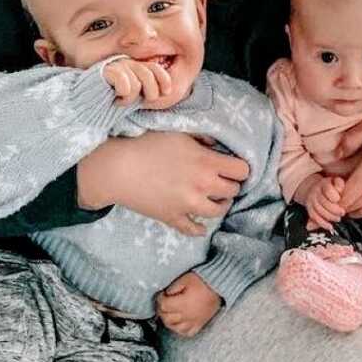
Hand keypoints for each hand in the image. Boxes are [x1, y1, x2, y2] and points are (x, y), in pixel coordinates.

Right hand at [76, 132, 248, 235]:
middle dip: (231, 184)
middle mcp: (202, 186)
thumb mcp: (179, 133)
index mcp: (206, 163)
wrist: (119, 168)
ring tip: (214, 197)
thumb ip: (203, 138)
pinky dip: (199, 226)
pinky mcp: (173, 218)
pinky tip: (199, 220)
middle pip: (233, 191)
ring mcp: (188, 205)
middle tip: (223, 180)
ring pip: (218, 211)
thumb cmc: (147, 144)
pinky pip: (194, 229)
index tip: (233, 166)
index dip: (240, 167)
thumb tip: (217, 145)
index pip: (242, 171)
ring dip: (219, 204)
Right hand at [103, 58, 171, 106]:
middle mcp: (127, 63)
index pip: (156, 68)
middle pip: (149, 76)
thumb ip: (148, 89)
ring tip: (122, 100)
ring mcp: (116, 65)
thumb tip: (168, 91)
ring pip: (137, 84)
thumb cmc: (110, 100)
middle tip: (139, 101)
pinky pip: (125, 85)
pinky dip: (123, 96)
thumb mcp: (134, 95)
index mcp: (135, 66)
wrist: (84, 103)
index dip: (164, 81)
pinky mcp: (105, 70)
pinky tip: (115, 98)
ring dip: (131, 99)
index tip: (165, 92)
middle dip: (149, 93)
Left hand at [156, 272, 221, 336]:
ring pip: (174, 328)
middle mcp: (187, 315)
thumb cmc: (203, 281)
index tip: (161, 294)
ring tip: (168, 312)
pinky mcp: (199, 324)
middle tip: (162, 302)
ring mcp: (193, 321)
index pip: (164, 305)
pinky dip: (180, 330)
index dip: (159, 299)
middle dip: (161, 309)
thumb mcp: (185, 279)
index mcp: (183, 304)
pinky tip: (178, 323)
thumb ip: (173, 287)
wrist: (219, 286)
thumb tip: (166, 294)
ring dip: (168, 320)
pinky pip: (187, 333)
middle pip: (167, 318)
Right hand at [304, 176, 344, 231]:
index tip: (339, 199)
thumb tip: (340, 190)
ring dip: (329, 216)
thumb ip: (339, 184)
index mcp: (324, 183)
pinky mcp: (310, 209)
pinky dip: (322, 223)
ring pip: (318, 210)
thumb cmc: (331, 187)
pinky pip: (314, 217)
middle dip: (334, 209)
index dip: (333, 195)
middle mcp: (316, 191)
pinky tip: (330, 226)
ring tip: (338, 218)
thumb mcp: (336, 182)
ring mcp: (311, 200)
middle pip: (323, 201)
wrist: (316, 189)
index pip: (327, 189)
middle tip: (342, 212)